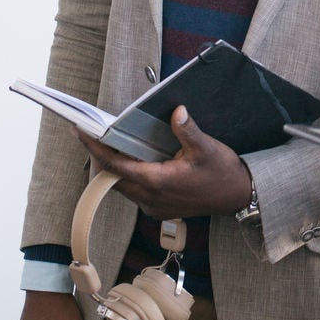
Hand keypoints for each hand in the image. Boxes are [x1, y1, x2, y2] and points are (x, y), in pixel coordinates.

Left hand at [71, 107, 250, 218]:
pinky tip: (135, 161)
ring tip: (110, 145)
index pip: (115, 165)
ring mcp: (154, 206)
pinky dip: (128, 177)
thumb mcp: (207, 148)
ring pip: (122, 187)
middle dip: (100, 157)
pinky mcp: (160, 208)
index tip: (80, 132)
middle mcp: (150, 198)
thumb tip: (176, 111)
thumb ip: (187, 129)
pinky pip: (135, 192)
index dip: (95, 148)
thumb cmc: (223, 174)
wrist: (239, 197)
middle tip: (92, 135)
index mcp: (157, 181)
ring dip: (115, 168)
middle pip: (112, 178)